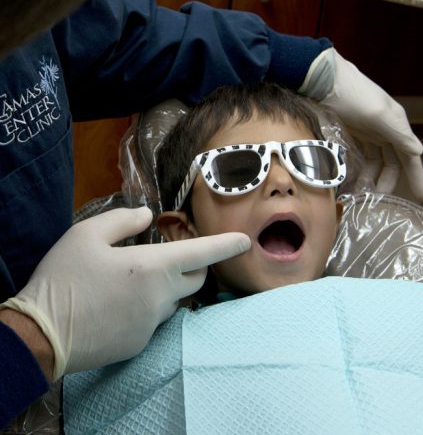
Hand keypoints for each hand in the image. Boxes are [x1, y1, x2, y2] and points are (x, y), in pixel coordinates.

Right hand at [1, 208, 249, 379]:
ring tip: (133, 279)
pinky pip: (155, 319)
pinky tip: (120, 303)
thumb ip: (123, 220)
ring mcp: (151, 324)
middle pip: (195, 279)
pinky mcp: (139, 343)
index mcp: (152, 267)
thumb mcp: (86, 234)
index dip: (225, 245)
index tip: (245, 241)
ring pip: (174, 299)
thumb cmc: (65, 278)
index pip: (201, 253)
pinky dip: (148, 305)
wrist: (41, 334)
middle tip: (171, 253)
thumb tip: (147, 216)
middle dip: (194, 265)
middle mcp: (160, 297)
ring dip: (167, 285)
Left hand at [300, 49, 422, 201]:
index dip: (416, 176)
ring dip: (371, 175)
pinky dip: (359, 165)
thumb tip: (418, 151)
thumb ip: (398, 134)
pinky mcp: (352, 129)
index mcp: (396, 123)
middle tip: (376, 197)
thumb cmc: (353, 95)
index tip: (420, 197)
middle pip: (393, 161)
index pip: (411, 156)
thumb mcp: (378, 115)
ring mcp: (369, 128)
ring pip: (376, 158)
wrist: (324, 80)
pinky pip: (361, 153)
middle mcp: (386, 127)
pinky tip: (352, 176)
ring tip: (361, 191)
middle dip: (387, 180)